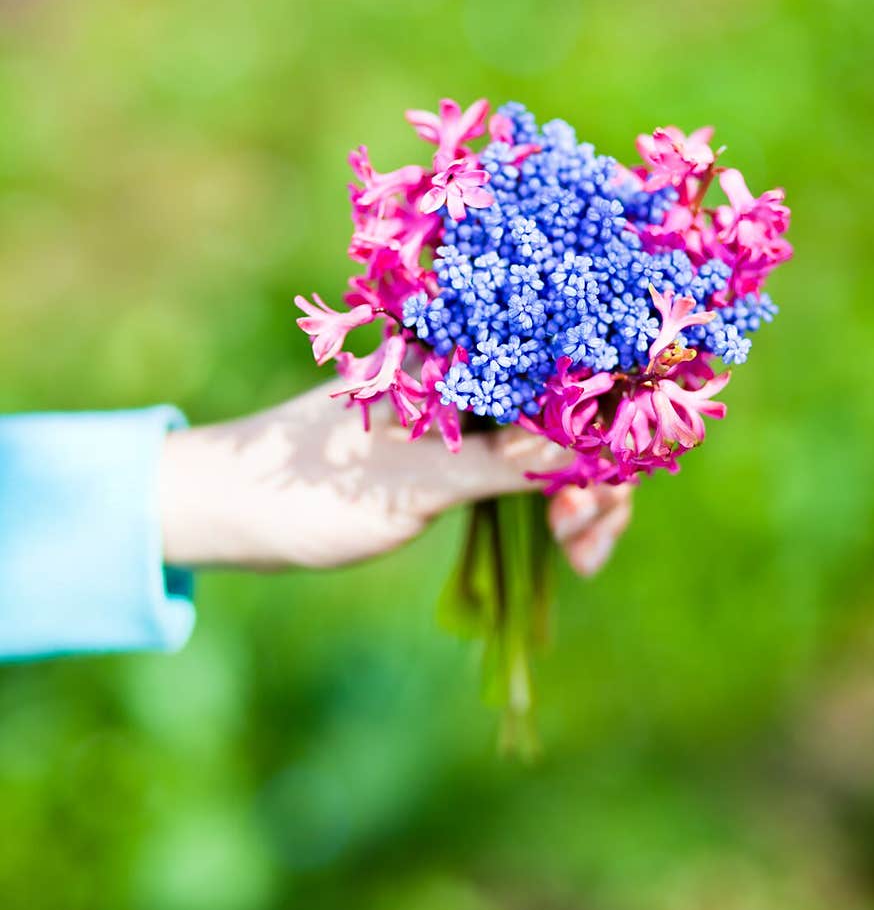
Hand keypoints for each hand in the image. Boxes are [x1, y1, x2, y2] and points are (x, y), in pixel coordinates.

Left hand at [159, 382, 632, 573]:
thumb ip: (502, 464)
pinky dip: (553, 507)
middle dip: (597, 475)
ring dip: (582, 497)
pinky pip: (530, 469)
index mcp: (458, 352)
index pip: (565, 370)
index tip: (597, 496)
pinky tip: (566, 550)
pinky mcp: (462, 449)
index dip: (603, 429)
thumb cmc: (311, 489)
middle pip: (575, 410)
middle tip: (581, 543)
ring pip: (559, 445)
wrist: (234, 510)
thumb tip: (592, 450)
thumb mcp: (414, 484)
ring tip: (578, 558)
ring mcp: (471, 412)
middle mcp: (474, 371)